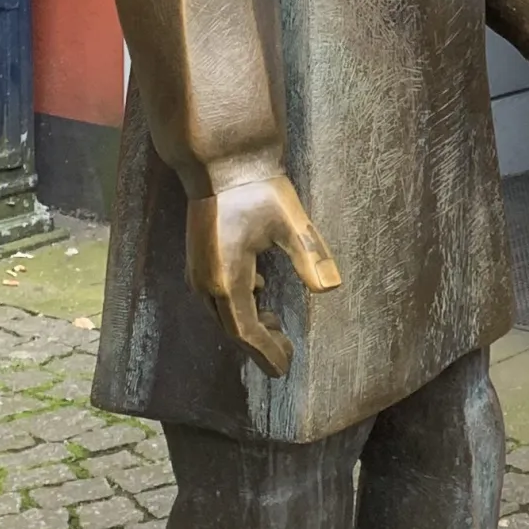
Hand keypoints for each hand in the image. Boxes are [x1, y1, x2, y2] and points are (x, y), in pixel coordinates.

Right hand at [185, 173, 342, 376]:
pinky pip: (216, 295)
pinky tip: (260, 292)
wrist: (222, 162)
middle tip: (286, 355)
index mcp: (227, 279)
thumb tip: (330, 288)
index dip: (265, 352)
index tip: (285, 366)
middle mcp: (206, 282)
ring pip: (222, 313)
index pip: (245, 331)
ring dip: (248, 324)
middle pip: (231, 327)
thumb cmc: (258, 189)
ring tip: (277, 329)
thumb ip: (309, 256)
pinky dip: (239, 304)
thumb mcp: (291, 222)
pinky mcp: (199, 258)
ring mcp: (198, 271)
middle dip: (258, 344)